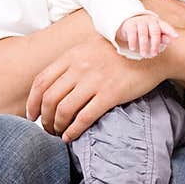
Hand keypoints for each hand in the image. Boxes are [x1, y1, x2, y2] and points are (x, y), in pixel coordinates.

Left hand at [26, 35, 167, 142]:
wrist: (152, 53)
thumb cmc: (122, 52)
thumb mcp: (92, 47)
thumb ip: (73, 61)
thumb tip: (54, 81)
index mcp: (73, 56)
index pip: (41, 81)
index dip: (32, 102)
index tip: (32, 115)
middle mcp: (80, 67)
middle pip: (49, 98)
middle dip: (44, 118)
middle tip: (46, 128)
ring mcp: (95, 81)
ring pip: (64, 110)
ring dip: (57, 126)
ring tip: (59, 133)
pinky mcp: (110, 94)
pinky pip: (84, 117)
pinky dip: (73, 130)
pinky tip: (70, 136)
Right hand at [119, 14, 178, 57]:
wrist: (129, 24)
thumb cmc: (146, 31)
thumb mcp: (155, 34)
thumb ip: (163, 38)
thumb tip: (170, 40)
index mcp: (158, 23)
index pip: (166, 27)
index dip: (171, 31)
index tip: (176, 36)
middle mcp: (150, 21)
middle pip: (155, 31)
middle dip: (155, 43)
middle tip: (154, 54)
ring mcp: (140, 22)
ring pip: (143, 34)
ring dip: (144, 45)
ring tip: (144, 55)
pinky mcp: (130, 25)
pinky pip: (132, 33)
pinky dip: (133, 41)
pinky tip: (133, 48)